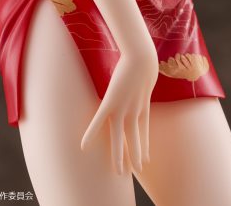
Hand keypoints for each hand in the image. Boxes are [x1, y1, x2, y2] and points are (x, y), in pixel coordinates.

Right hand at [80, 47, 158, 174]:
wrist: (143, 58)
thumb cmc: (144, 61)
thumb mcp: (146, 74)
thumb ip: (142, 81)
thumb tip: (142, 77)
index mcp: (143, 105)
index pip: (144, 130)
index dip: (144, 145)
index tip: (146, 159)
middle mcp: (134, 111)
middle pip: (134, 137)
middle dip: (135, 155)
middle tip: (136, 171)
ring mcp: (122, 108)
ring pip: (120, 137)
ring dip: (119, 155)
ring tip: (119, 173)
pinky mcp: (110, 102)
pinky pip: (98, 122)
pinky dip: (91, 133)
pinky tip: (83, 146)